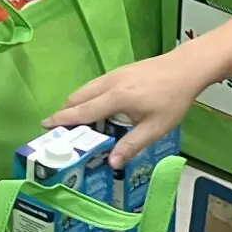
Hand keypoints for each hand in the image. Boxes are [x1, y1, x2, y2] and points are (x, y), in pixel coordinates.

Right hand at [51, 50, 208, 163]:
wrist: (187, 68)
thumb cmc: (173, 99)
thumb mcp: (155, 128)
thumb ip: (131, 145)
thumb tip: (111, 163)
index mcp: (116, 98)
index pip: (82, 111)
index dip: (62, 120)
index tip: (44, 126)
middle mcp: (109, 83)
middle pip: (77, 97)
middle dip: (64, 113)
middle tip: (58, 131)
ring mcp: (114, 74)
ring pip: (85, 89)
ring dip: (75, 104)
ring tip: (73, 122)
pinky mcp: (120, 71)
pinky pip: (94, 85)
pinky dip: (86, 97)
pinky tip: (95, 109)